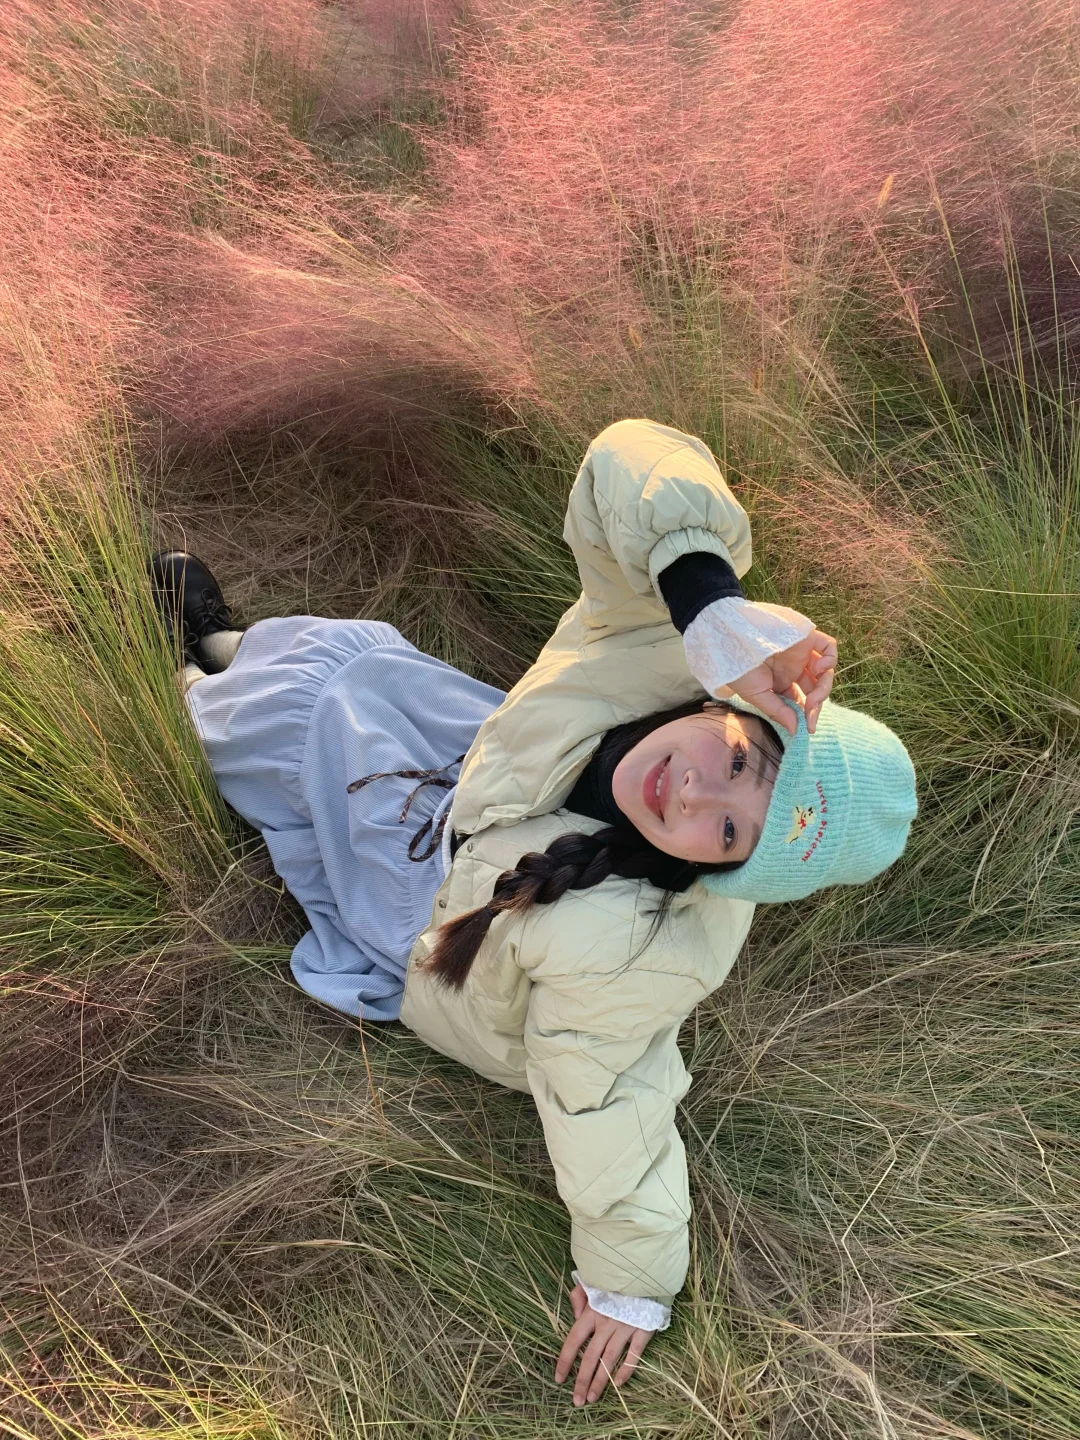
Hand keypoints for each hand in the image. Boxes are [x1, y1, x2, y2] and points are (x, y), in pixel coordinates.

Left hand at [555, 1283, 654, 1405]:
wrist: (645, 1270)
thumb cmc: (616, 1277)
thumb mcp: (592, 1280)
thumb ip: (579, 1296)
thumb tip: (574, 1316)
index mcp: (592, 1311)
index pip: (574, 1340)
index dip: (565, 1360)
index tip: (559, 1379)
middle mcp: (606, 1323)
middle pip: (590, 1356)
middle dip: (582, 1380)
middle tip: (577, 1401)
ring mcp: (625, 1328)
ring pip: (609, 1360)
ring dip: (600, 1381)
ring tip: (592, 1398)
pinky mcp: (643, 1330)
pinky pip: (634, 1355)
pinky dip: (627, 1371)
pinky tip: (618, 1385)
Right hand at [729, 627, 836, 735]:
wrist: (734, 640)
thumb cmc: (739, 668)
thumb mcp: (757, 695)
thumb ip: (778, 711)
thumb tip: (796, 731)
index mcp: (781, 681)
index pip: (802, 699)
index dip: (807, 713)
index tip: (808, 728)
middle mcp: (794, 667)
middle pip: (816, 687)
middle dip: (816, 704)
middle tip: (810, 715)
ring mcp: (802, 652)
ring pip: (825, 671)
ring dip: (824, 687)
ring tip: (813, 697)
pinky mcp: (807, 637)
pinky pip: (829, 647)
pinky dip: (830, 659)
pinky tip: (818, 668)